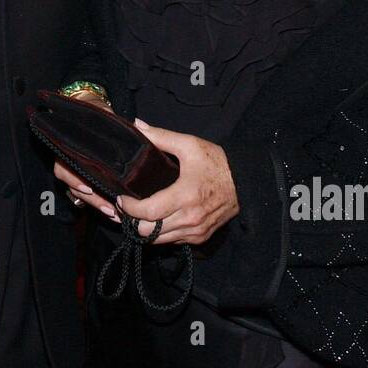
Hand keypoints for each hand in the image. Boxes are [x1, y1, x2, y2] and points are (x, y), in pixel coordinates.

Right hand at [53, 92, 119, 216]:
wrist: (97, 116)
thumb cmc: (98, 115)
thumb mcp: (101, 114)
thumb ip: (107, 118)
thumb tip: (123, 121)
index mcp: (69, 149)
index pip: (64, 168)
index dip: (73, 180)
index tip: (88, 188)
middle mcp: (71, 163)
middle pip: (74, 187)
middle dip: (92, 200)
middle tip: (110, 209)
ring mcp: (79, 174)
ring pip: (82, 195)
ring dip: (98, 205)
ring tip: (116, 214)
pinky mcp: (89, 181)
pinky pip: (91, 197)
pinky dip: (102, 205)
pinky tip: (117, 213)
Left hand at [116, 119, 238, 245]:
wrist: (245, 182)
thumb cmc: (217, 163)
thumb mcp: (189, 145)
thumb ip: (161, 137)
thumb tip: (137, 126)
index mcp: (185, 195)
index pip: (148, 213)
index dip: (129, 208)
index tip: (122, 197)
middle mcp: (190, 218)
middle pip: (148, 232)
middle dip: (131, 221)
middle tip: (125, 207)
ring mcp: (195, 230)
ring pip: (158, 241)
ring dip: (144, 230)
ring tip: (136, 214)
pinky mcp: (200, 237)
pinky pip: (172, 241)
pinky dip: (160, 234)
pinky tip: (155, 220)